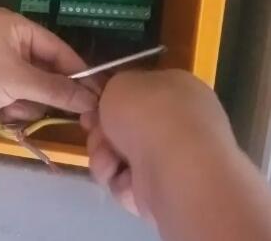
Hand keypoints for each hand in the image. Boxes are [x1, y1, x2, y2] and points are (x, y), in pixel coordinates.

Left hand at [0, 8, 99, 130]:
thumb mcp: (18, 80)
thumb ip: (57, 89)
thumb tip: (92, 99)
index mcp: (16, 26)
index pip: (58, 48)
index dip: (77, 72)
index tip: (97, 95)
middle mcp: (8, 39)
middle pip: (46, 68)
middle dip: (47, 91)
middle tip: (66, 112)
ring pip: (32, 86)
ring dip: (28, 102)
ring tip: (14, 108)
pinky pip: (15, 95)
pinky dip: (13, 106)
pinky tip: (2, 112)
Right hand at [81, 70, 235, 219]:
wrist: (175, 168)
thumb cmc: (149, 114)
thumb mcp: (120, 83)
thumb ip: (114, 87)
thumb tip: (117, 102)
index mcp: (179, 88)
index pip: (140, 92)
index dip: (111, 99)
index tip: (91, 107)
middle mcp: (182, 122)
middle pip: (127, 126)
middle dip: (103, 132)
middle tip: (93, 132)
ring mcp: (177, 158)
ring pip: (123, 155)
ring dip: (105, 156)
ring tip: (108, 161)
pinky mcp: (168, 190)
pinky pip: (131, 182)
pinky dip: (121, 181)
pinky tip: (124, 179)